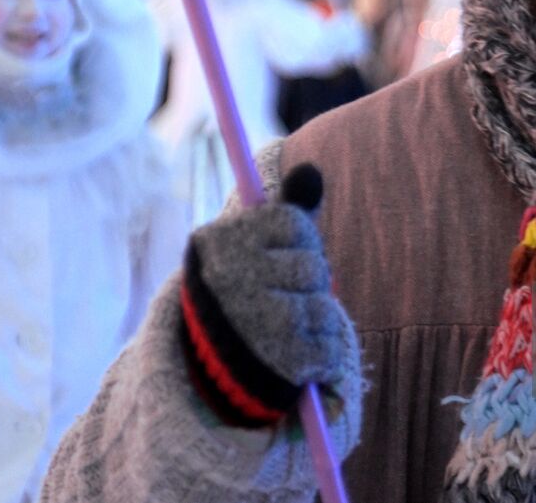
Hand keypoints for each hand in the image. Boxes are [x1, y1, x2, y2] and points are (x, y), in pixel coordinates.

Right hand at [179, 164, 349, 426]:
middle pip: (313, 266)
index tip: (286, 251)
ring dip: (320, 316)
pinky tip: (301, 350)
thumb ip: (287, 207)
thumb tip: (310, 171)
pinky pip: (328, 349)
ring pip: (323, 308)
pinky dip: (325, 352)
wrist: (208, 363)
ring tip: (294, 321)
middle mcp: (231, 280)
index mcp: (221, 241)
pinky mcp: (275, 363)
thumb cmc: (244, 285)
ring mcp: (252, 323)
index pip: (295, 224)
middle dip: (311, 278)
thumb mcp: (255, 241)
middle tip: (288, 290)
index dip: (302, 238)